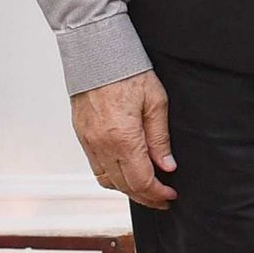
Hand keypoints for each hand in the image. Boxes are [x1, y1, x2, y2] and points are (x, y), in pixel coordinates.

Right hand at [72, 70, 176, 207]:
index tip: (171, 196)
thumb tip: (167, 166)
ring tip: (147, 188)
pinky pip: (96, 167)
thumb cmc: (128, 72)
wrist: (97, 53)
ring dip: (128, 189)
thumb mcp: (156, 102)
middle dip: (146, 197)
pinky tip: (127, 172)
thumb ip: (160, 138)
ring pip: (108, 180)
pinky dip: (112, 177)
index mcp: (123, 138)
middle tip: (163, 199)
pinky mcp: (82, 136)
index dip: (158, 193)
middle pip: (124, 186)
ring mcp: (88, 142)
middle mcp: (102, 145)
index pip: (141, 181)